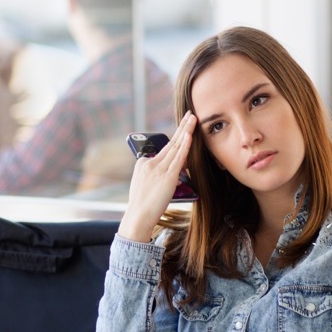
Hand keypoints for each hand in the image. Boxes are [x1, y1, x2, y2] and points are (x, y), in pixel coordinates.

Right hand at [118, 112, 197, 242]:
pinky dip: (185, 146)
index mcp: (143, 163)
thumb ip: (158, 175)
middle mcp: (150, 163)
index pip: (164, 151)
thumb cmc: (143, 206)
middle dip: (182, 127)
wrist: (138, 217)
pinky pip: (178, 158)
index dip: (177, 142)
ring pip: (176, 147)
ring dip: (186, 131)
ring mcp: (158, 169)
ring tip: (194, 119)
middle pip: (170, 143)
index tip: (185, 130)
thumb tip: (174, 174)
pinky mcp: (167, 177)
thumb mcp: (146, 185)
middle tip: (190, 114)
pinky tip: (189, 135)